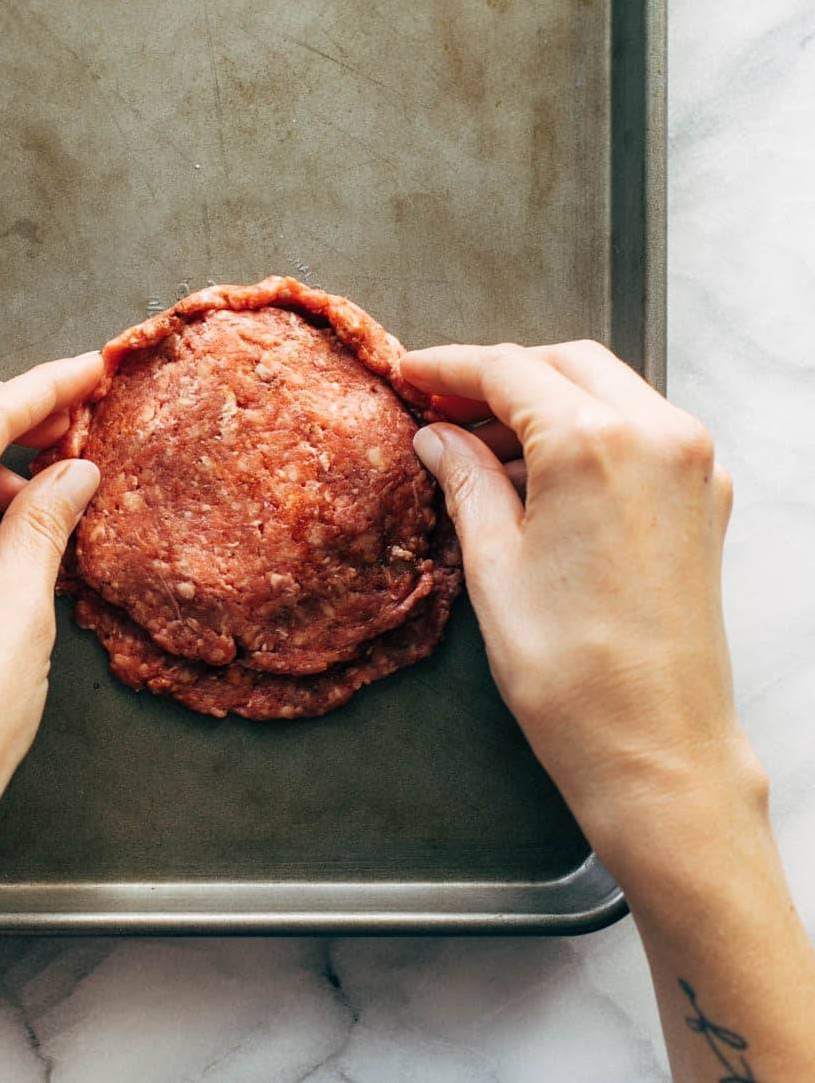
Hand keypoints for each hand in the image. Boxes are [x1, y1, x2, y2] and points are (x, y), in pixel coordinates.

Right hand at [398, 340, 760, 872]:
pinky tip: (538, 469)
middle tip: (440, 406)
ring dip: (543, 399)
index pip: (508, 370)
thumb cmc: (573, 673)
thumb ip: (465, 480)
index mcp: (595, 444)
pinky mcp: (705, 497)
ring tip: (480, 442)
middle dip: (498, 375)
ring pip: (607, 388)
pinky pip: (639, 429)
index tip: (410, 373)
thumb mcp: (493, 565)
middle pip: (564, 363)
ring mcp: (692, 465)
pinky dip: (587, 429)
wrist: (659, 750)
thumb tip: (437, 438)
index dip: (449, 368)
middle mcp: (657, 437)